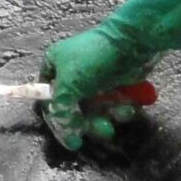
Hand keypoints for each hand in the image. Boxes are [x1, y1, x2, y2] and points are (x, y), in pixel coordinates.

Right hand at [34, 0, 180, 149]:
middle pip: (74, 109)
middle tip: (103, 129)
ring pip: (96, 110)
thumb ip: (62, 112)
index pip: (47, 98)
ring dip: (109, 116)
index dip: (58, 117)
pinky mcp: (114, 83)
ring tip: (121, 112)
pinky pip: (113, 105)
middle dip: (90, 121)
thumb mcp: (70, 84)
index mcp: (54, 65)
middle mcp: (72, 73)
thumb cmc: (94, 58)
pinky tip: (128, 105)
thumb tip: (68, 140)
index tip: (70, 133)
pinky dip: (120, 108)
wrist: (132, 40)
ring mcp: (94, 79)